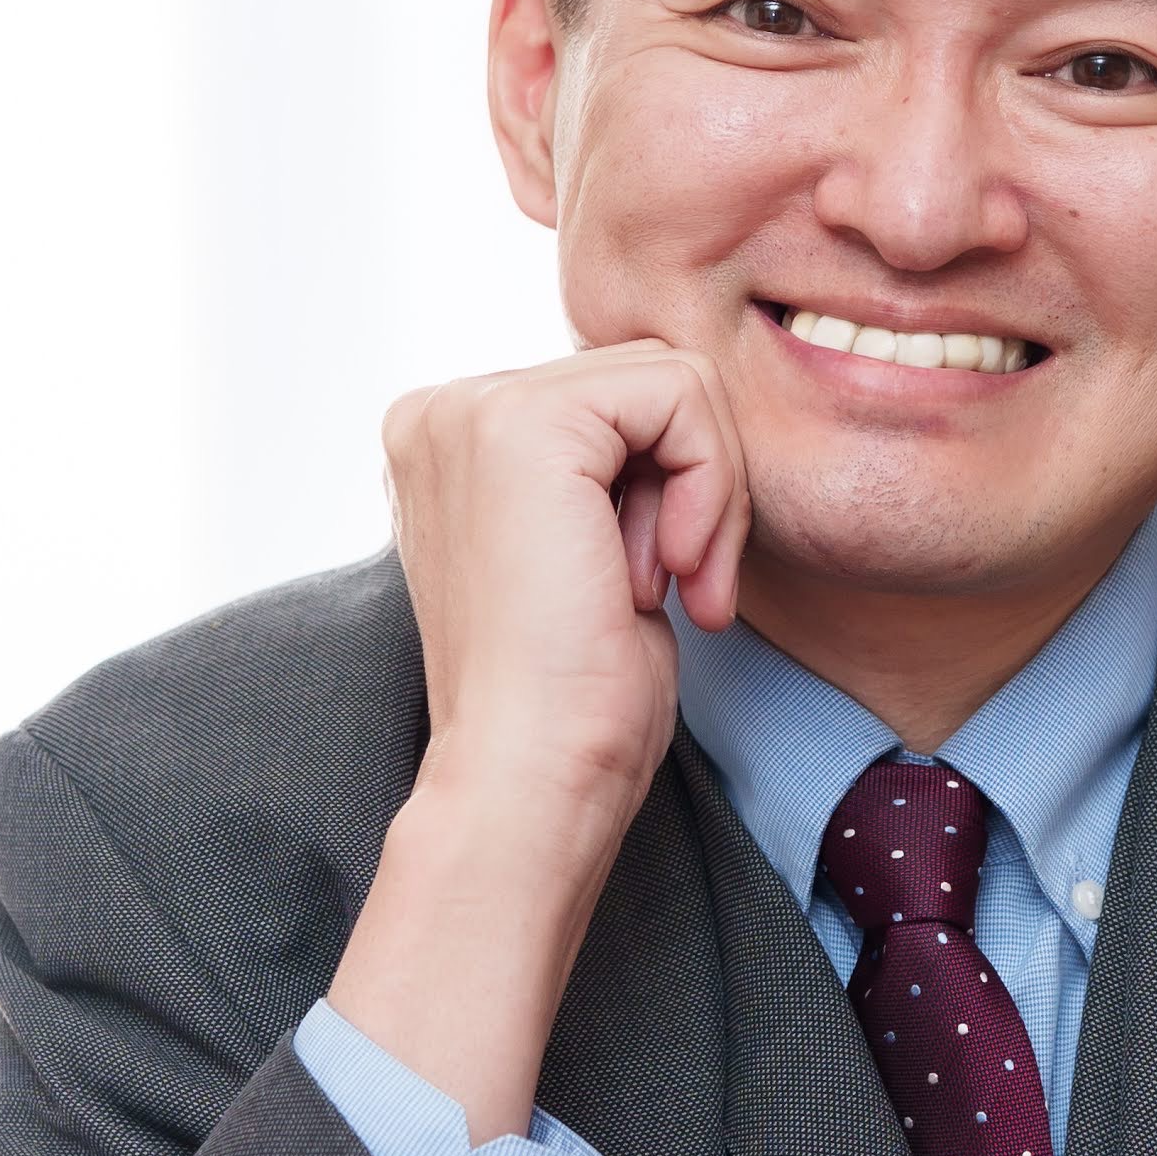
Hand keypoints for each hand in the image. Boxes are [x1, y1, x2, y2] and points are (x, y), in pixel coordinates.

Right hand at [329, 343, 751, 1141]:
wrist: (530, 780)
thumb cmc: (572, 701)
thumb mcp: (593, 552)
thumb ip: (610, 471)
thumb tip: (679, 406)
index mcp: (451, 440)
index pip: (618, 397)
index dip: (669, 485)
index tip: (652, 585)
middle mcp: (445, 411)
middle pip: (648, 376)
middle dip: (695, 483)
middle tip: (666, 587)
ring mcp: (471, 409)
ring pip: (673, 379)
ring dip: (706, 491)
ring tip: (659, 585)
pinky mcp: (524, 423)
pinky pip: (682, 395)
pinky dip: (711, 483)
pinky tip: (667, 573)